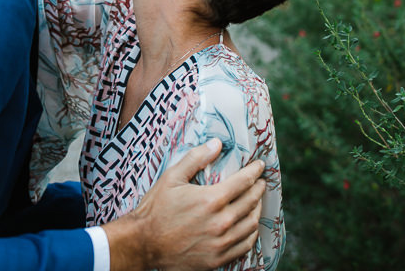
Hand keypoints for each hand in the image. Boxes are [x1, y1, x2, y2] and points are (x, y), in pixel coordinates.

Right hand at [102, 138, 265, 270]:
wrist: (143, 243)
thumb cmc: (155, 208)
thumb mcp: (172, 177)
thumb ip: (196, 158)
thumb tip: (217, 144)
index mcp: (211, 199)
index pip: (244, 181)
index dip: (255, 171)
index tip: (260, 166)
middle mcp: (221, 222)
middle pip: (251, 202)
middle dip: (258, 189)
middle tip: (260, 182)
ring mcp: (221, 243)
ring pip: (251, 224)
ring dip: (257, 210)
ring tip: (255, 202)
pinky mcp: (218, 259)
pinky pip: (245, 245)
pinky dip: (251, 233)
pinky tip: (248, 226)